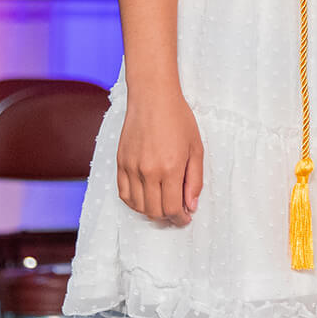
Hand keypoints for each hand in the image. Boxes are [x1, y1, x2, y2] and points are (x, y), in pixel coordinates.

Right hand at [117, 87, 202, 225]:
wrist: (153, 98)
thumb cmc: (178, 120)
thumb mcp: (196, 149)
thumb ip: (194, 180)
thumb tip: (191, 206)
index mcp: (171, 169)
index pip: (173, 208)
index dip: (181, 218)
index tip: (185, 218)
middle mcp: (148, 172)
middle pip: (155, 211)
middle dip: (168, 217)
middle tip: (176, 213)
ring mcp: (131, 168)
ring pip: (138, 206)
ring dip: (151, 211)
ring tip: (162, 205)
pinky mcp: (120, 163)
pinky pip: (123, 194)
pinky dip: (134, 202)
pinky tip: (145, 198)